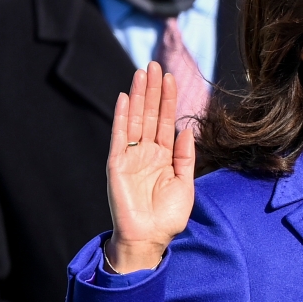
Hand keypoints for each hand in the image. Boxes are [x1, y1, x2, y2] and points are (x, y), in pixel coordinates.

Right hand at [105, 62, 196, 272]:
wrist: (150, 237)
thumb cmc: (168, 216)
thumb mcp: (185, 183)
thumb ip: (184, 157)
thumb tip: (185, 130)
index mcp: (163, 156)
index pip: (165, 121)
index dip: (168, 100)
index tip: (171, 77)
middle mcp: (146, 152)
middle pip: (149, 114)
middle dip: (153, 90)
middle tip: (155, 64)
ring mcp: (130, 156)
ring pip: (135, 119)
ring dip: (139, 96)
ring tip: (142, 72)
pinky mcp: (117, 163)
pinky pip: (120, 136)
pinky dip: (122, 117)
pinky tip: (126, 98)